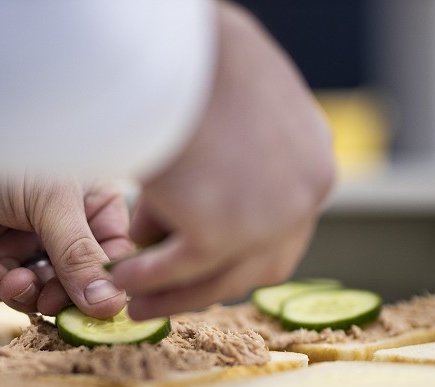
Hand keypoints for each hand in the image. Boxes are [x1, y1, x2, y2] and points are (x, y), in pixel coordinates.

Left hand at [0, 169, 132, 317]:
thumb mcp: (50, 202)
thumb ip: (79, 255)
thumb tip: (111, 307)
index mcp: (91, 203)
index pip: (116, 254)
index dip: (109, 284)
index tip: (102, 308)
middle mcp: (64, 227)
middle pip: (79, 282)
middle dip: (61, 294)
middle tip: (48, 300)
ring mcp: (28, 245)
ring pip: (42, 292)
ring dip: (26, 293)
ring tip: (11, 281)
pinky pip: (3, 290)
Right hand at [110, 3, 335, 319]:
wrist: (184, 44)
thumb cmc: (201, 59)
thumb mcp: (239, 109)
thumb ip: (237, 153)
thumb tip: (199, 192)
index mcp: (312, 162)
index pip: (285, 232)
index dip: (242, 257)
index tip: (203, 268)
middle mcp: (304, 194)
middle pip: (260, 268)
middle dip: (207, 287)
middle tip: (165, 295)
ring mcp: (268, 216)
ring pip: (218, 275)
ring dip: (171, 291)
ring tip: (130, 293)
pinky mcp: (222, 229)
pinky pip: (179, 267)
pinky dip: (147, 278)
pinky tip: (122, 275)